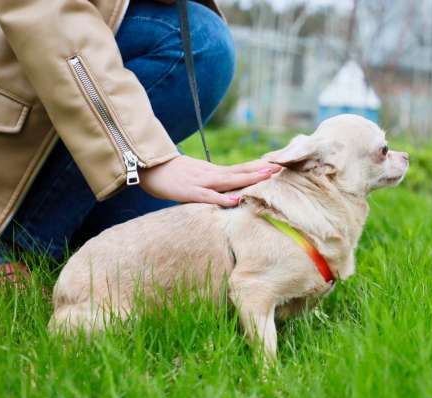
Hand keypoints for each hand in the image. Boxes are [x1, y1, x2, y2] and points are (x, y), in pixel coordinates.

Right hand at [138, 155, 280, 205]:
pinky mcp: (191, 192)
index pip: (240, 168)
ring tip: (268, 175)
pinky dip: (223, 198)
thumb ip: (213, 182)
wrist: (149, 168)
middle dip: (261, 169)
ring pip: (230, 180)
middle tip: (282, 166)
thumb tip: (228, 190)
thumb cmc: (173, 175)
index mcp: (214, 172)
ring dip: (249, 178)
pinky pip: (209, 196)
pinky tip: (236, 199)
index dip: (259, 166)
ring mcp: (202, 182)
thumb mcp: (196, 176)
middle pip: (241, 171)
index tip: (278, 164)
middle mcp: (211, 174)